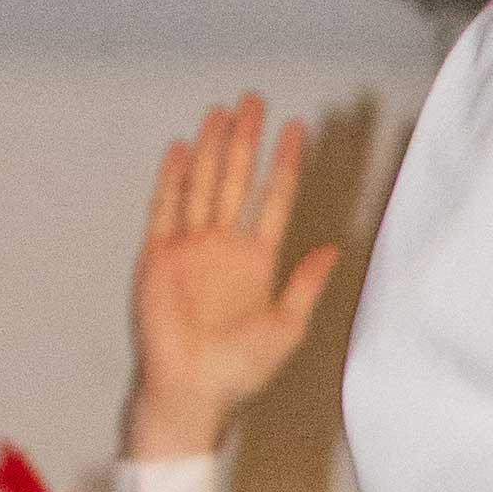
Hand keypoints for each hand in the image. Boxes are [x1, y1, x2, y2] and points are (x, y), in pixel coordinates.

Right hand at [129, 97, 341, 458]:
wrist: (192, 391)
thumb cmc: (240, 371)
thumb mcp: (288, 326)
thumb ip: (307, 284)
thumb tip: (334, 248)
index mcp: (257, 261)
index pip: (275, 198)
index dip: (286, 163)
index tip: (298, 129)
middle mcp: (224, 247)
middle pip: (237, 179)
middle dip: (245, 140)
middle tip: (254, 100)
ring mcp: (190, 248)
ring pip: (202, 184)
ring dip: (211, 148)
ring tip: (221, 111)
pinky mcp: (158, 256)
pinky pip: (164, 208)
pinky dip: (171, 178)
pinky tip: (181, 148)